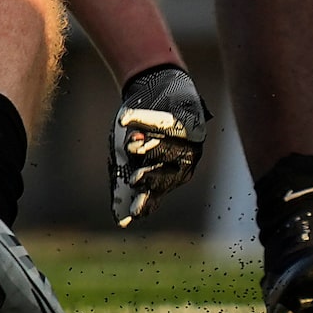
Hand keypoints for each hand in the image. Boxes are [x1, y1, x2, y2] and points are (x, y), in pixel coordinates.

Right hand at [112, 65, 209, 228]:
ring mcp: (191, 141)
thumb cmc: (137, 130)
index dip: (148, 201)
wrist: (150, 90)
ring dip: (151, 149)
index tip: (135, 213)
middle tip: (135, 179)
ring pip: (172, 150)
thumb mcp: (124, 159)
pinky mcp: (192, 118)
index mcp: (169, 175)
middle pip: (170, 174)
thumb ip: (122, 186)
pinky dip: (147, 122)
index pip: (159, 192)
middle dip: (152, 177)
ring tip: (131, 146)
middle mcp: (185, 162)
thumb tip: (120, 222)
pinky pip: (171, 124)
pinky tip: (126, 121)